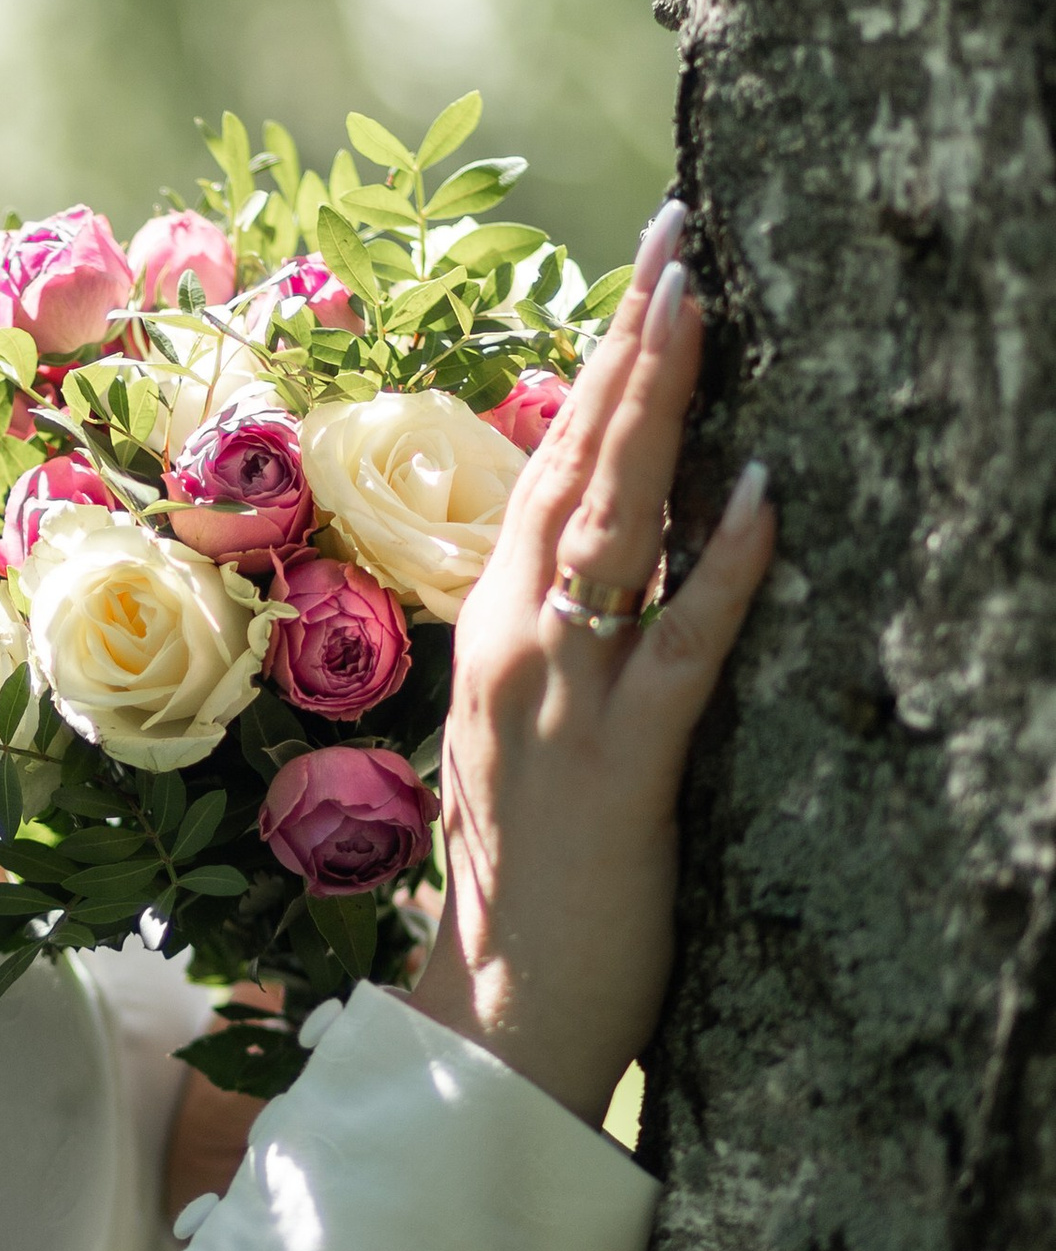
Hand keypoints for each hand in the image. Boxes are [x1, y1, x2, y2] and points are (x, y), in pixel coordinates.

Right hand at [409, 202, 778, 1124]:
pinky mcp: (623, 766)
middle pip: (574, 470)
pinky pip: (681, 649)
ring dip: (660, 414)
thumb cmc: (524, 876)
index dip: (595, 370)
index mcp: (490, 631)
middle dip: (630, 349)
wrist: (497, 1011)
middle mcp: (512, 645)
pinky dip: (721, 568)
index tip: (643, 277)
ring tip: (701, 309)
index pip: (543, 472)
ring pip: (614, 530)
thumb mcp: (522, 732)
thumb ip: (557, 639)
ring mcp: (562, 701)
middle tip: (678, 239)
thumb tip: (616, 553)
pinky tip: (761, 493)